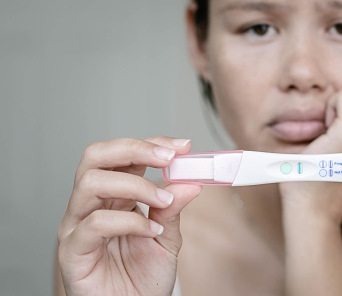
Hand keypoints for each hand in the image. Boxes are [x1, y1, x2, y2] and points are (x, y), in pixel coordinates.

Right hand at [57, 137, 201, 295]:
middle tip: (169, 158)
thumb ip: (173, 209)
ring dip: (135, 185)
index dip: (152, 144)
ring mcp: (77, 225)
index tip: (183, 146)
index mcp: (114, 195)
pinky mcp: (72, 251)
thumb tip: (191, 181)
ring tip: (164, 201)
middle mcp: (91, 204)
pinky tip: (150, 231)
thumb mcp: (166, 237)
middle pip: (96, 156)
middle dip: (135, 149)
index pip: (123, 155)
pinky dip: (128, 221)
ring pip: (91, 183)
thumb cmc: (143, 277)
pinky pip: (94, 224)